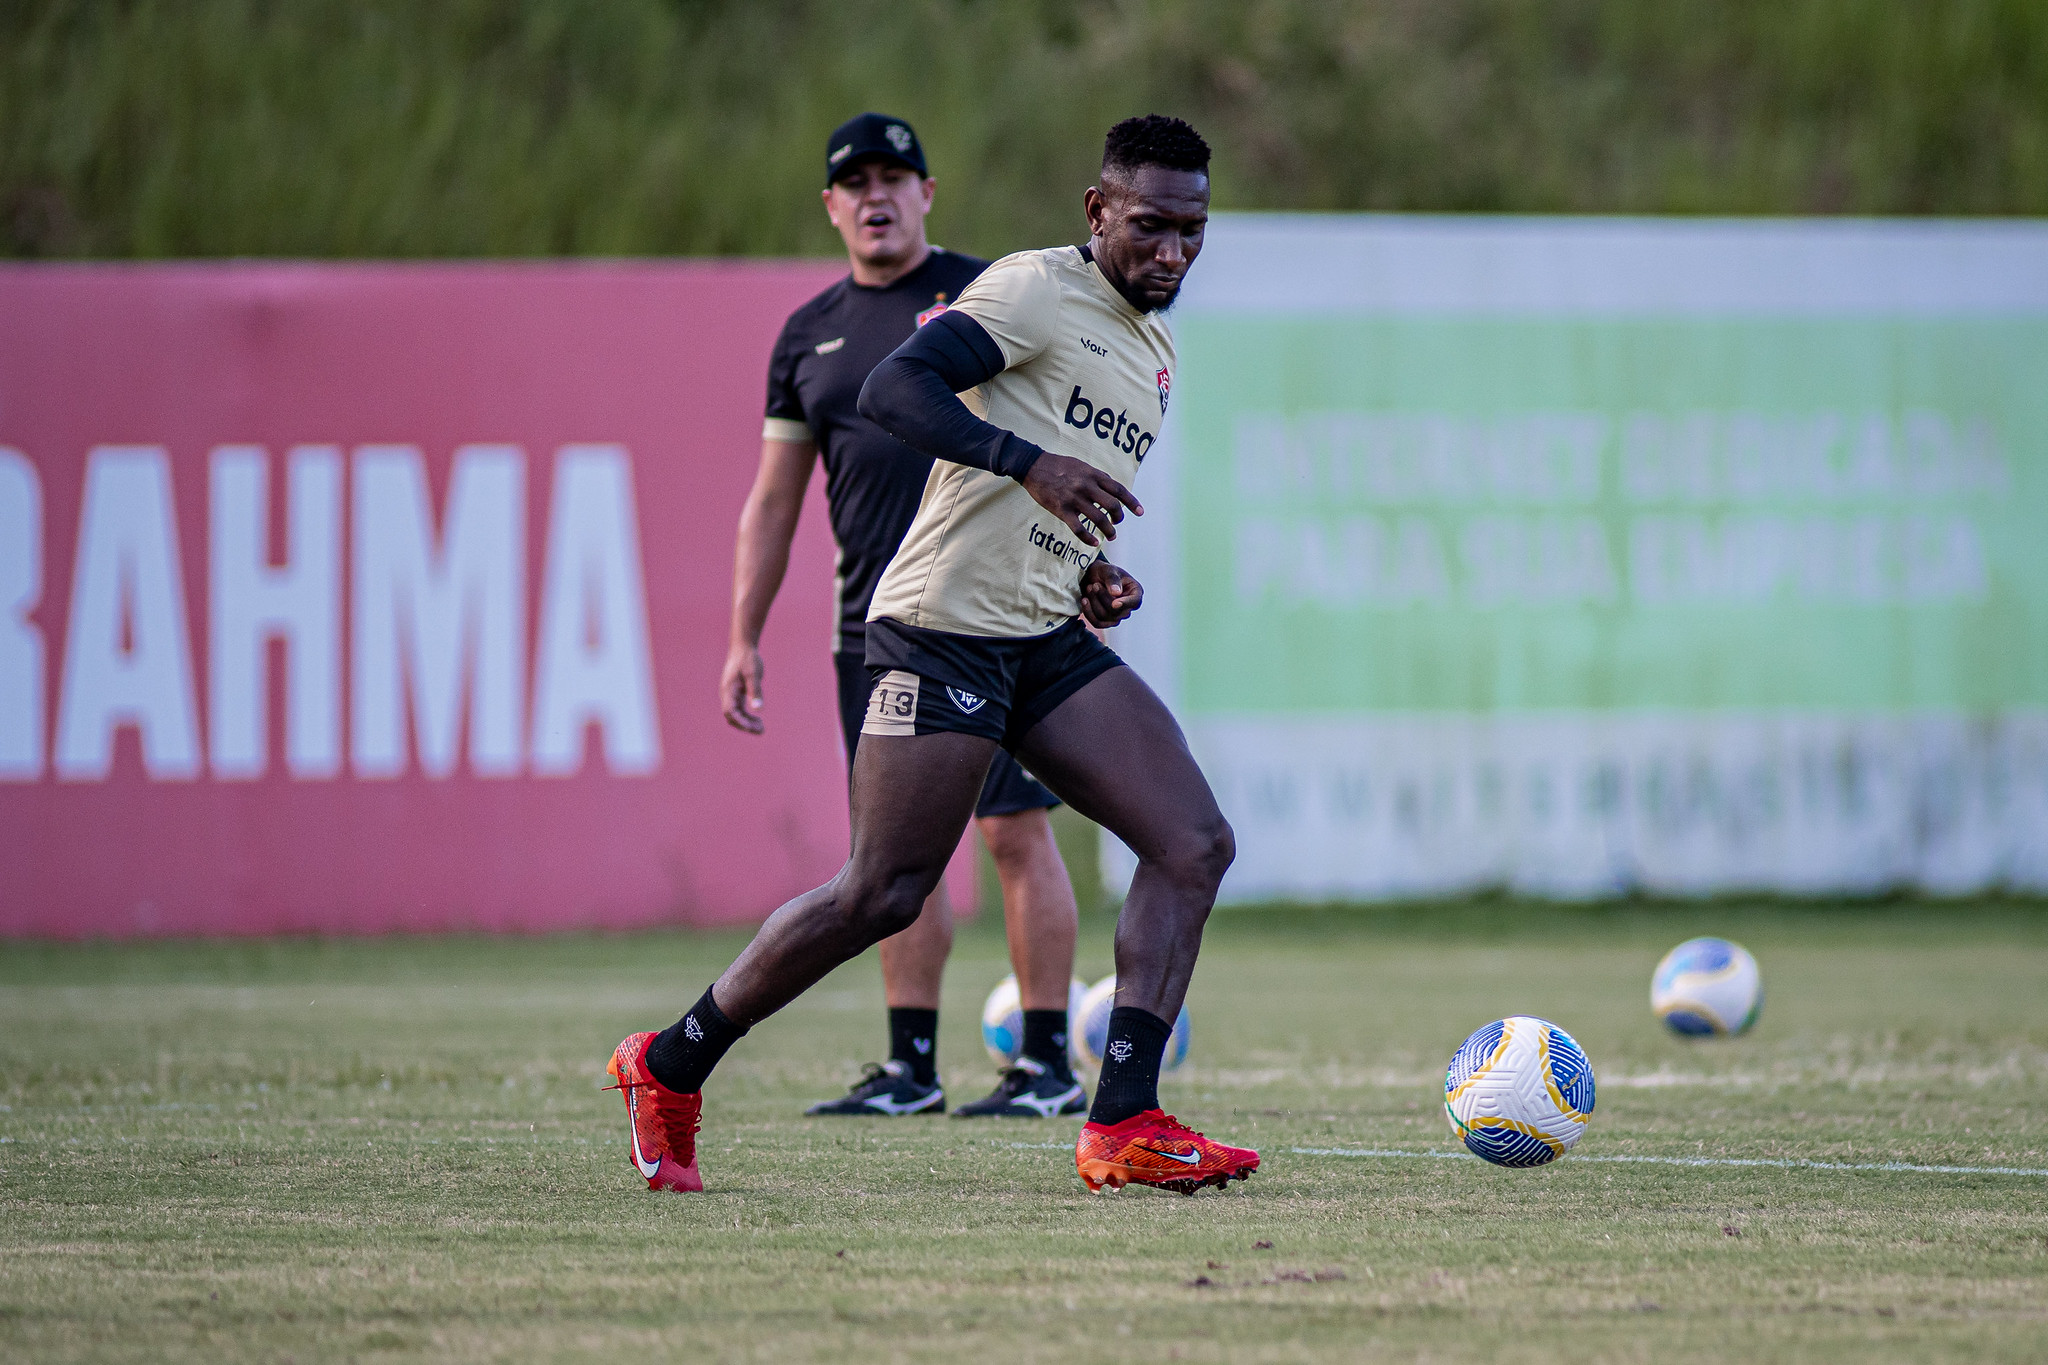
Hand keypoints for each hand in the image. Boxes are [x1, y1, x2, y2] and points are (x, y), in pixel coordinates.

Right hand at [720, 642, 765, 733]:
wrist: (743, 646)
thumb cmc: (748, 658)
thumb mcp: (754, 674)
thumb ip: (755, 691)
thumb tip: (759, 709)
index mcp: (728, 689)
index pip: (730, 711)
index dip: (740, 722)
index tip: (753, 727)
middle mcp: (727, 693)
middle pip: (732, 716)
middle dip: (744, 725)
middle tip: (761, 730)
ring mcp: (731, 694)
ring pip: (736, 714)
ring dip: (747, 722)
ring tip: (761, 727)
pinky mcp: (736, 693)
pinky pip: (739, 709)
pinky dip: (747, 715)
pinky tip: (758, 719)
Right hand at [1020, 452, 1142, 546]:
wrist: (1034, 467)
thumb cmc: (1059, 466)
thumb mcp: (1082, 466)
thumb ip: (1097, 476)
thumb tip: (1112, 486)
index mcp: (1093, 475)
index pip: (1118, 490)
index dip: (1132, 502)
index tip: (1140, 512)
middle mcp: (1086, 486)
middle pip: (1112, 506)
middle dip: (1119, 517)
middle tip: (1117, 523)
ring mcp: (1074, 499)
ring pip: (1098, 519)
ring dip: (1108, 530)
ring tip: (1111, 535)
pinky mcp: (1062, 510)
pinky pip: (1078, 528)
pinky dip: (1088, 538)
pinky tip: (1094, 543)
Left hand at [1079, 559, 1142, 627]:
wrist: (1092, 577)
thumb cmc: (1104, 572)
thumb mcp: (1108, 571)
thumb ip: (1112, 580)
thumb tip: (1116, 593)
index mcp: (1135, 592)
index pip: (1135, 601)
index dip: (1125, 604)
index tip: (1114, 603)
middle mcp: (1129, 606)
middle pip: (1116, 611)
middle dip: (1102, 597)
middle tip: (1094, 585)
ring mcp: (1118, 616)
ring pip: (1105, 617)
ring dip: (1093, 602)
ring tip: (1089, 588)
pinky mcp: (1106, 621)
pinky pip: (1097, 623)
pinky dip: (1088, 612)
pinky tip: (1084, 600)